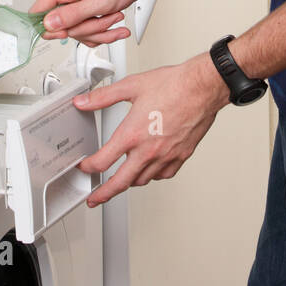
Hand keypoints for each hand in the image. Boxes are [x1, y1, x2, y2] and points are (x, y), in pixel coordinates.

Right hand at [28, 0, 159, 46]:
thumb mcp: (100, 1)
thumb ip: (72, 15)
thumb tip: (48, 25)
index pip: (37, 13)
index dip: (50, 28)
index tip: (67, 33)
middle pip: (61, 27)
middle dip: (86, 28)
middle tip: (104, 18)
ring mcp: (77, 1)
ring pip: (77, 31)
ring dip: (98, 30)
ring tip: (115, 18)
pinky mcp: (87, 8)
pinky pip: (88, 29)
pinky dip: (103, 31)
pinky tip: (117, 26)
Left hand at [73, 53, 230, 205]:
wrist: (202, 87)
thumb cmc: (173, 85)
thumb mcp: (131, 86)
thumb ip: (103, 97)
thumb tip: (83, 102)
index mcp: (132, 134)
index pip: (103, 161)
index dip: (88, 168)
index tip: (85, 167)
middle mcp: (148, 150)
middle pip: (120, 182)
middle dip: (103, 194)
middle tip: (94, 199)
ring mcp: (166, 156)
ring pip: (142, 180)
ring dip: (129, 182)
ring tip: (121, 180)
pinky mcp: (181, 156)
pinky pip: (163, 175)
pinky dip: (153, 176)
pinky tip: (149, 169)